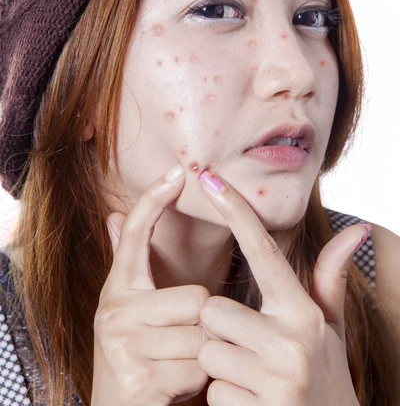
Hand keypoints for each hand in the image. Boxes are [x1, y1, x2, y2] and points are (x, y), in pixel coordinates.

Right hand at [91, 164, 209, 405]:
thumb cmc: (136, 356)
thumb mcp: (130, 309)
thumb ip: (127, 263)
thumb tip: (112, 215)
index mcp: (119, 289)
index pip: (134, 234)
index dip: (154, 200)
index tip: (177, 172)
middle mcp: (115, 310)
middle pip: (197, 297)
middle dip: (203, 325)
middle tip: (180, 344)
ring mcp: (124, 343)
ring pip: (203, 334)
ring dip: (203, 355)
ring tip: (178, 364)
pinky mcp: (139, 376)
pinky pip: (200, 367)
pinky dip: (199, 381)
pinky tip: (176, 386)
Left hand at [196, 170, 365, 405]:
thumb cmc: (324, 375)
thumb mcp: (330, 329)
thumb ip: (329, 279)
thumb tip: (355, 230)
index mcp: (302, 312)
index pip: (263, 249)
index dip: (236, 210)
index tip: (209, 177)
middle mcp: (291, 341)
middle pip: (212, 309)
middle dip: (219, 329)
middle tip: (246, 347)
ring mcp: (276, 379)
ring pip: (207, 351)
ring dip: (221, 366)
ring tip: (251, 376)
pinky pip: (212, 393)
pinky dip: (225, 401)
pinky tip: (252, 405)